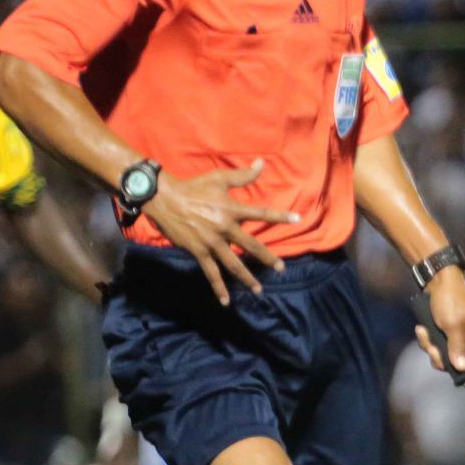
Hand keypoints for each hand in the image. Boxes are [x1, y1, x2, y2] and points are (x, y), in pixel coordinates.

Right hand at [143, 160, 298, 304]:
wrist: (165, 199)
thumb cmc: (194, 186)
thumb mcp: (219, 178)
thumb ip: (243, 175)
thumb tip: (262, 163)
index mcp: (232, 209)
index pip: (262, 213)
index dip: (280, 216)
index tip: (298, 219)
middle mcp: (225, 227)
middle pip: (251, 245)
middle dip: (267, 258)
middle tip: (280, 269)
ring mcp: (211, 241)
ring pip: (233, 263)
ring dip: (246, 278)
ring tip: (258, 290)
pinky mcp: (198, 251)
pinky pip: (210, 272)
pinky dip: (218, 287)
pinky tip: (225, 301)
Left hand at [414, 267, 464, 389]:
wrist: (438, 279)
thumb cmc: (449, 299)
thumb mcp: (452, 324)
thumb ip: (456, 348)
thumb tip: (461, 369)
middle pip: (455, 364)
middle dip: (440, 358)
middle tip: (432, 347)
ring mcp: (456, 336)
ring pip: (442, 355)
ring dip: (430, 347)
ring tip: (424, 331)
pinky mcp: (444, 332)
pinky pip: (435, 345)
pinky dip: (427, 339)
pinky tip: (422, 328)